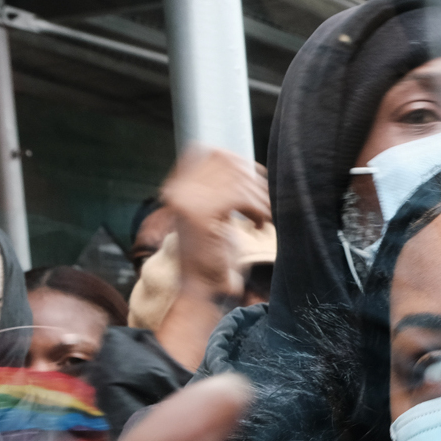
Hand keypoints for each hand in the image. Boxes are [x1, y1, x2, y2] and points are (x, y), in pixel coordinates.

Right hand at [160, 146, 270, 296]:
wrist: (203, 288)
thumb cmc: (214, 253)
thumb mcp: (214, 213)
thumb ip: (221, 188)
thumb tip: (247, 165)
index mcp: (177, 186)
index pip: (211, 152)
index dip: (239, 162)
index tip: (256, 180)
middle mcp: (178, 190)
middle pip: (228, 163)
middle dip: (254, 182)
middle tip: (263, 206)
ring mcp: (186, 201)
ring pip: (238, 181)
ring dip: (259, 200)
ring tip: (262, 219)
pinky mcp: (200, 215)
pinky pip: (241, 198)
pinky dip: (258, 210)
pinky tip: (258, 226)